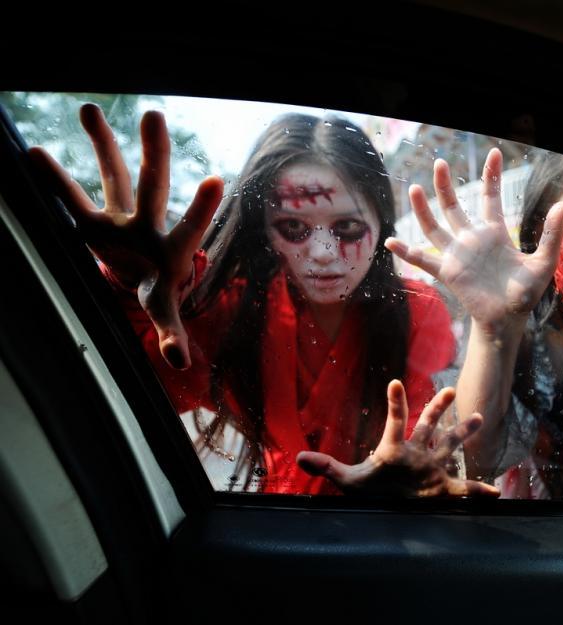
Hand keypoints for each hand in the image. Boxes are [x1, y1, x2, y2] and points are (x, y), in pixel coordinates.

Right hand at [28, 103, 223, 368]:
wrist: (141, 273)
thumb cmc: (159, 289)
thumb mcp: (166, 310)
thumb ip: (173, 332)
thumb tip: (180, 363)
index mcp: (172, 248)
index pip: (189, 227)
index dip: (200, 209)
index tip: (216, 179)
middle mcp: (148, 223)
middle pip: (151, 186)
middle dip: (152, 155)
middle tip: (154, 115)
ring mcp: (121, 216)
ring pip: (112, 176)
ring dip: (102, 145)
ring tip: (91, 107)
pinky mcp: (93, 220)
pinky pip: (70, 198)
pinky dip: (52, 180)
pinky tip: (30, 150)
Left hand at [296, 380, 500, 496]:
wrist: (384, 511)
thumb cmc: (368, 493)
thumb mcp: (347, 481)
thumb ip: (327, 468)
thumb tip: (299, 458)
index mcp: (394, 449)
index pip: (396, 422)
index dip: (395, 403)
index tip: (393, 382)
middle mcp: (417, 453)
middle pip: (429, 425)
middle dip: (438, 408)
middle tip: (450, 388)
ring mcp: (431, 469)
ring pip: (451, 446)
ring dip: (463, 433)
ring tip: (478, 417)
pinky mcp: (442, 488)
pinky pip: (464, 489)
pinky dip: (480, 492)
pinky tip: (496, 493)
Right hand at [384, 148, 562, 335]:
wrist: (509, 319)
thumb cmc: (526, 293)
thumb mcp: (544, 262)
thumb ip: (552, 234)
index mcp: (495, 233)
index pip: (490, 197)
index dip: (491, 175)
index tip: (494, 153)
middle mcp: (472, 239)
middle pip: (455, 205)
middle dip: (446, 185)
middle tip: (439, 162)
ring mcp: (458, 254)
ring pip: (435, 226)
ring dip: (423, 209)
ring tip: (415, 188)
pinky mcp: (448, 272)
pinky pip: (424, 259)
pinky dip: (407, 252)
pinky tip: (391, 241)